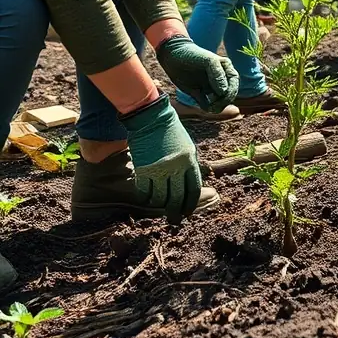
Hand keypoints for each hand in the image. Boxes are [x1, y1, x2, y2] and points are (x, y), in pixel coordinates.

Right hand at [120, 94, 200, 220]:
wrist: (151, 118)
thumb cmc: (171, 131)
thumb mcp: (187, 146)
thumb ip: (189, 165)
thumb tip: (191, 184)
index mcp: (189, 161)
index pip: (193, 190)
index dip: (190, 204)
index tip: (188, 212)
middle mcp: (175, 168)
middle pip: (177, 198)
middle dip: (176, 212)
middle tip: (175, 219)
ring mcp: (159, 169)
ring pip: (160, 197)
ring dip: (161, 206)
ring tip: (161, 208)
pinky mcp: (143, 169)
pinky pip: (145, 191)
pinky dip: (147, 197)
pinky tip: (148, 198)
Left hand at [155, 35, 238, 111]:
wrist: (173, 56)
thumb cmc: (193, 55)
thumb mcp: (208, 60)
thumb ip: (218, 73)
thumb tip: (224, 91)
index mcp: (225, 70)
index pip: (234, 84)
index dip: (230, 91)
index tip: (221, 94)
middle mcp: (220, 80)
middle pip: (228, 95)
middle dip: (223, 101)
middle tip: (215, 104)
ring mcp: (210, 87)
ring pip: (219, 102)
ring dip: (216, 107)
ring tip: (210, 107)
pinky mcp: (199, 94)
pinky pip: (207, 105)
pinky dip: (207, 108)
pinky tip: (205, 107)